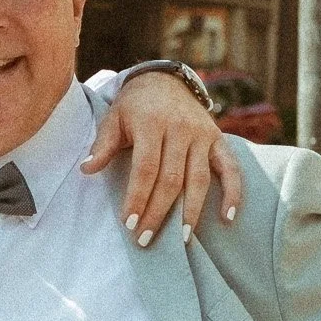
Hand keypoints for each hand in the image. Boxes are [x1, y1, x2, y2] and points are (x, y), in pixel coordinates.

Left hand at [80, 68, 244, 245]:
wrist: (164, 80)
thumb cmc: (134, 107)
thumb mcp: (114, 118)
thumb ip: (102, 145)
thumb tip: (87, 169)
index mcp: (152, 123)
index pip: (146, 168)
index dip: (138, 197)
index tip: (129, 223)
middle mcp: (181, 129)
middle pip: (172, 179)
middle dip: (158, 212)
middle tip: (146, 239)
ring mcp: (203, 134)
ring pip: (199, 179)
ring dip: (191, 211)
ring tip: (182, 240)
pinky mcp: (219, 139)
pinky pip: (231, 168)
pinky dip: (233, 193)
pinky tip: (227, 218)